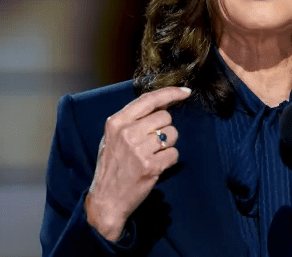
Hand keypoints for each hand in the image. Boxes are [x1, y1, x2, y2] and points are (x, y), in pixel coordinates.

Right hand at [84, 86, 189, 240]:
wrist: (106, 200)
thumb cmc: (112, 166)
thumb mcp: (114, 137)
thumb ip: (134, 119)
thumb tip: (164, 103)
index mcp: (116, 122)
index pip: (148, 99)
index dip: (170, 93)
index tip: (185, 92)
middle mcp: (127, 133)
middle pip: (165, 117)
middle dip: (165, 128)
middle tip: (152, 143)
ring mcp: (139, 150)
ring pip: (172, 134)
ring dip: (167, 144)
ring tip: (152, 155)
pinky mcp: (150, 166)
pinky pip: (174, 154)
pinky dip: (169, 160)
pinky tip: (156, 166)